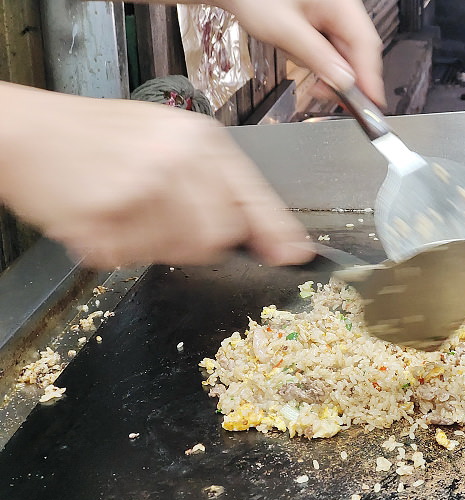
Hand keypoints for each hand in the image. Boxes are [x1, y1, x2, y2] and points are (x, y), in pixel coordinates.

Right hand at [0, 82, 313, 267]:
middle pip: (220, 235)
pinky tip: (103, 216)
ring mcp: (146, 185)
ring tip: (126, 212)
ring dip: (153, 244)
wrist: (25, 133)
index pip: (255, 197)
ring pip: (180, 251)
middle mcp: (180, 159)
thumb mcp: (166, 143)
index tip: (294, 255)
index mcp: (200, 140)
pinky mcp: (112, 211)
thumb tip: (269, 237)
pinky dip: (117, 248)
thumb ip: (217, 186)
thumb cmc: (94, 137)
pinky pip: (133, 256)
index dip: (278, 232)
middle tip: (161, 221)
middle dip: (197, 241)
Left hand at [220, 0, 385, 105]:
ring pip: (343, 54)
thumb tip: (343, 82)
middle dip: (346, 79)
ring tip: (308, 73)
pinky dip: (320, 63)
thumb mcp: (286, 30)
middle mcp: (341, 9)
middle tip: (335, 100)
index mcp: (341, 4)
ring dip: (329, 71)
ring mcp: (331, 17)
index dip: (371, 78)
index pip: (366, 45)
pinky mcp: (321, 24)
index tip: (372, 104)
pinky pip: (330, 50)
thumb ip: (317, 57)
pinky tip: (304, 60)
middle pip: (357, 52)